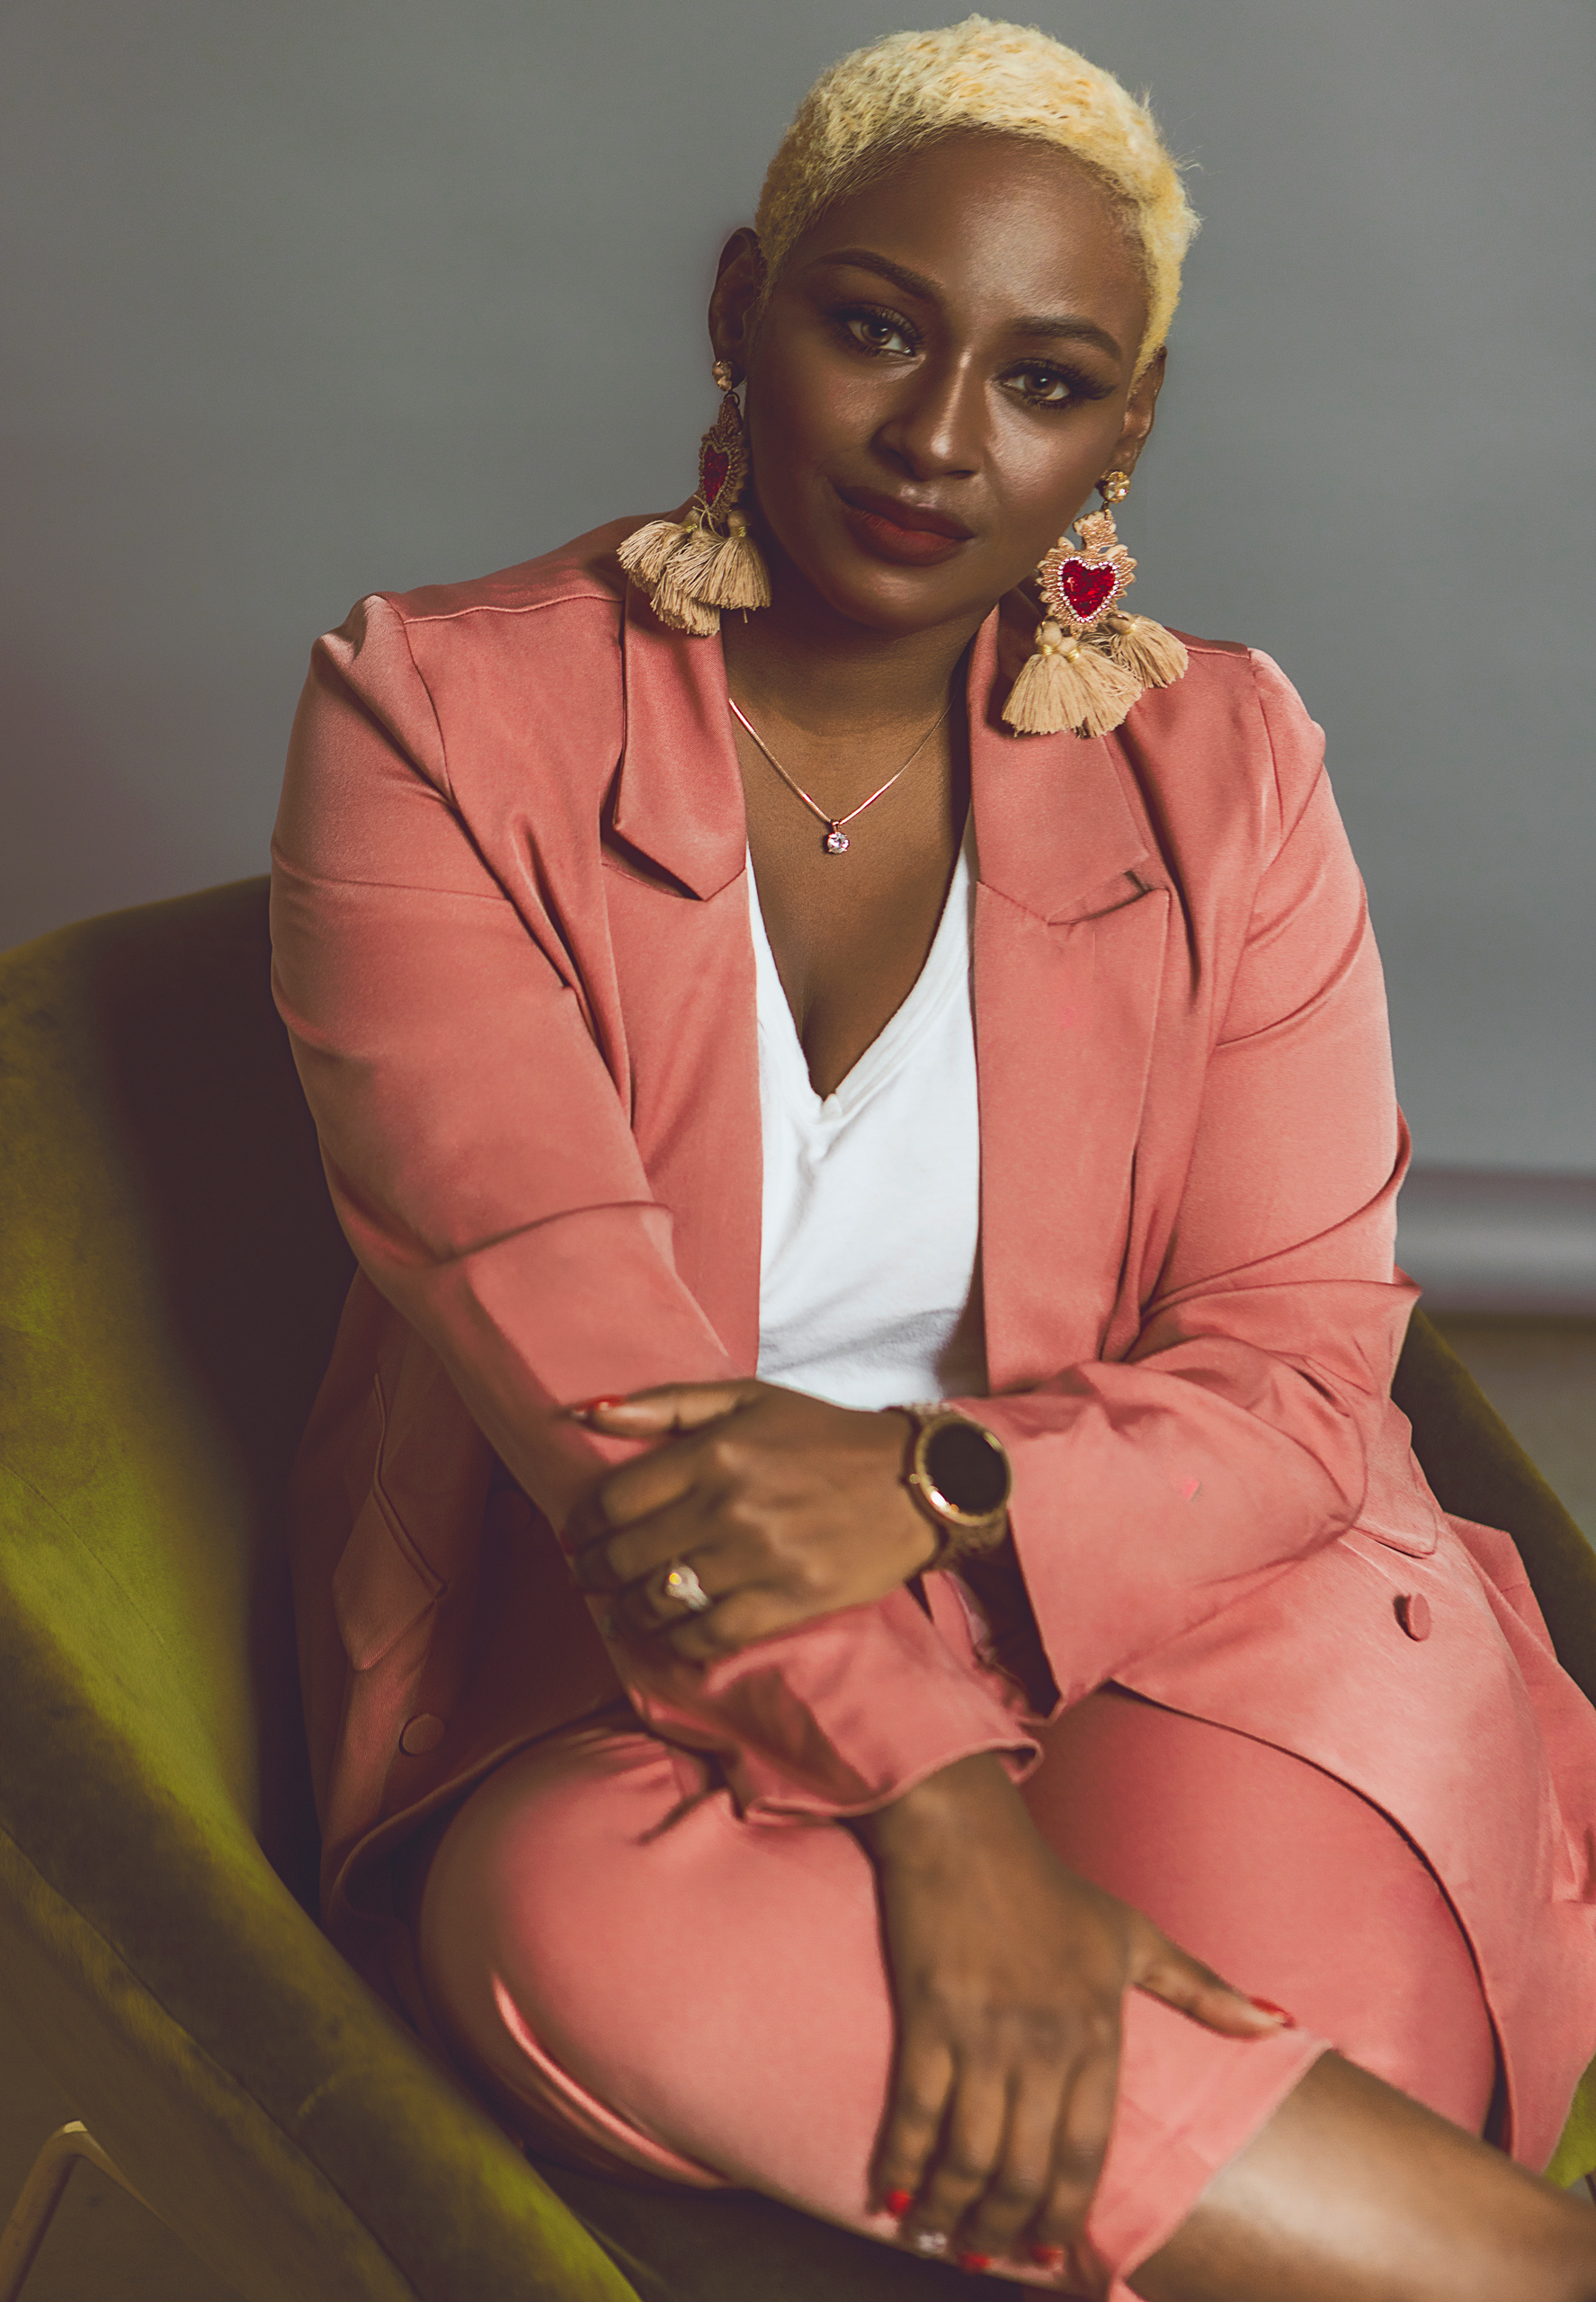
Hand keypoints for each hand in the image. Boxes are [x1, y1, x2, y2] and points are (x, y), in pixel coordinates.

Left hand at [564, 1380, 940, 1660]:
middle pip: (627, 1555)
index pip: (614, 1499)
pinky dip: (676, 1643)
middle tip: (587, 1578)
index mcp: (714, 1451)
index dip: (584, 1523)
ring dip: (627, 1613)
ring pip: (660, 1600)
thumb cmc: (825, 1436)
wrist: (916, 1481)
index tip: (577, 1534)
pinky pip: (708, 1635)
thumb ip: (665, 1404)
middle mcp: (729, 1505)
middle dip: (594, 1572)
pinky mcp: (788, 1601)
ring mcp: (758, 1558)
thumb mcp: (747, 1398)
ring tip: (619, 1612)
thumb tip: (586, 1411)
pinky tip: (665, 1638)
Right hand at [856, 1754, 1286, 2275]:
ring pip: (970, 2154)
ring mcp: (984, 2032)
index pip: (1088, 2154)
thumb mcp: (1132, 1933)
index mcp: (1098, 2030)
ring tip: (939, 2241)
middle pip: (1027, 2170)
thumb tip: (1277, 2025)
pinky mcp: (929, 2015)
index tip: (1061, 2261)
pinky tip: (891, 2196)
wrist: (965, 1831)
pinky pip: (915, 2110)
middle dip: (1007, 2232)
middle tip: (990, 2262)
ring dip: (952, 2212)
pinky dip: (900, 2162)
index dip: (1071, 2219)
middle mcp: (1045, 2042)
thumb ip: (1201, 1987)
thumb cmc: (1048, 1886)